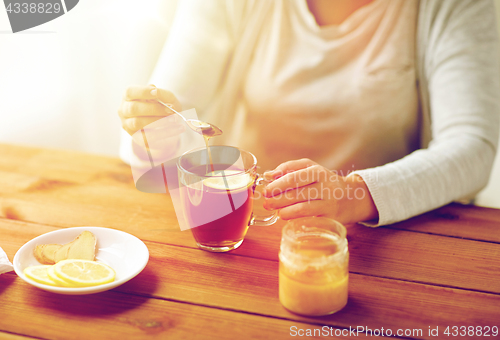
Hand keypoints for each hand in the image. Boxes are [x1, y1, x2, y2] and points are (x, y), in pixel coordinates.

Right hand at [118, 84, 182, 135]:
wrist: (166, 123)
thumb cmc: (162, 106)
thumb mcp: (165, 97)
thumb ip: (162, 94)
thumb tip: (156, 92)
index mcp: (128, 97)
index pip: (129, 92)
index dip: (142, 92)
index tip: (156, 92)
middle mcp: (124, 111)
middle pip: (133, 108)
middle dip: (153, 109)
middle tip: (170, 110)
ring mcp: (129, 126)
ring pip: (138, 123)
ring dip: (159, 121)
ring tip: (175, 119)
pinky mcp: (137, 138)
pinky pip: (149, 137)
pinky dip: (165, 133)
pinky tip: (177, 129)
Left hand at [262, 159, 377, 224]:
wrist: (351, 197)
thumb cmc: (323, 181)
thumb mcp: (309, 169)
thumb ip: (289, 169)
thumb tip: (269, 175)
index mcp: (317, 171)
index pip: (294, 177)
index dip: (278, 184)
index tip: (267, 190)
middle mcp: (324, 186)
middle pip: (297, 193)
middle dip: (278, 199)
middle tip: (266, 202)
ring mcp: (328, 202)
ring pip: (302, 207)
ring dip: (284, 210)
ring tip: (274, 210)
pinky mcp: (330, 217)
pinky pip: (309, 218)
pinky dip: (294, 217)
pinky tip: (285, 216)